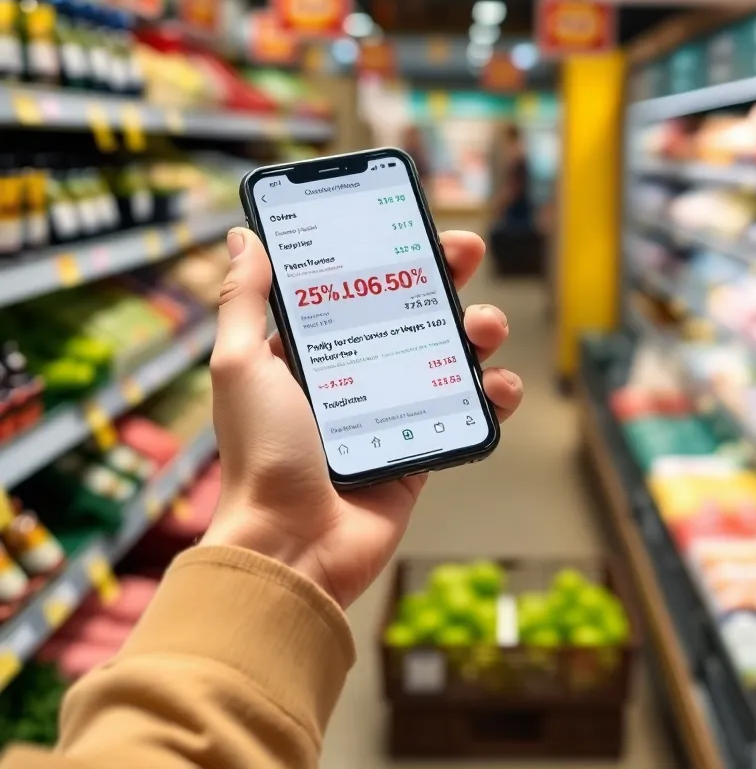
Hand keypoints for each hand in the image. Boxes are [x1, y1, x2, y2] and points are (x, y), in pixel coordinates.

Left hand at [201, 227, 521, 607]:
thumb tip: (241, 237)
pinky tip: (499, 387)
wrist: (292, 547)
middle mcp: (355, 374)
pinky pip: (466, 412)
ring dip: (477, 331)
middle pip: (410, 311)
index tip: (414, 224)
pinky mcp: (422, 448)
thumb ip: (245, 301)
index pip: (357, 285)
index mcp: (311, 350)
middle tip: (468, 254)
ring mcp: (392, 410)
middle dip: (445, 277)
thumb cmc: (260, 453)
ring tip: (486, 328)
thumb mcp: (241, 365)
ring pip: (448, 355)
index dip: (387, 253)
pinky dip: (492, 396)